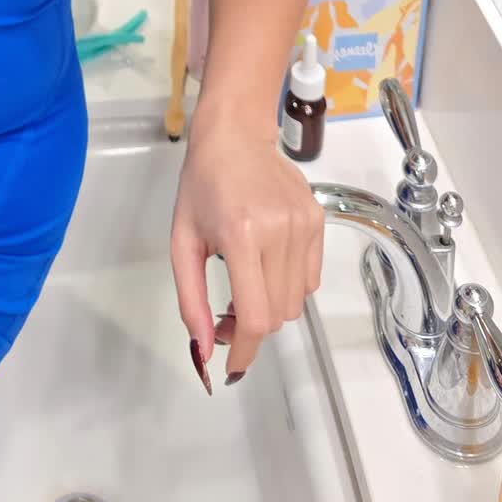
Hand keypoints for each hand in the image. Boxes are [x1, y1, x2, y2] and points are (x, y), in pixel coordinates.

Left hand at [169, 123, 324, 390]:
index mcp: (241, 236)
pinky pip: (310, 279)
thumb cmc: (201, 186)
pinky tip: (266, 264)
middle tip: (225, 314)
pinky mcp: (318, 221)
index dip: (244, 351)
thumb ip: (191, 299)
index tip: (231, 366)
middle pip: (277, 315)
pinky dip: (289, 286)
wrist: (235, 135)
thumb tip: (204, 350)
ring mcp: (304, 225)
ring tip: (245, 285)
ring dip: (270, 308)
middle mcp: (279, 231)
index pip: (256, 316)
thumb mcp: (183, 242)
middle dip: (250, 328)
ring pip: (296, 302)